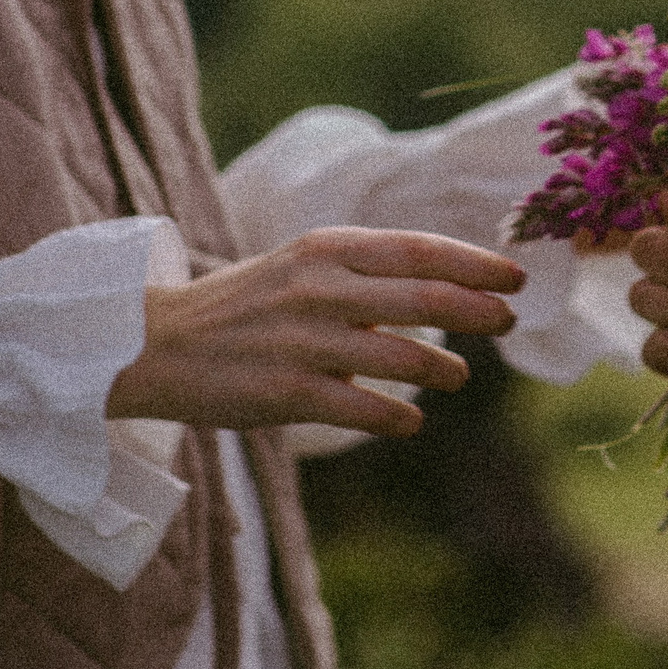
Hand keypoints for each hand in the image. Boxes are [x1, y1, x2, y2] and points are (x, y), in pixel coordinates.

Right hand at [106, 228, 525, 436]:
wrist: (151, 344)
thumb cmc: (243, 305)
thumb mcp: (302, 265)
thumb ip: (367, 270)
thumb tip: (451, 284)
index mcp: (326, 248)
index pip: (420, 249)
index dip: (476, 264)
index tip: (516, 278)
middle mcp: (320, 288)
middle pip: (425, 297)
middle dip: (478, 311)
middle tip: (507, 322)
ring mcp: (304, 341)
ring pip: (404, 355)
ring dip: (444, 369)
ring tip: (457, 376)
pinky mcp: (286, 393)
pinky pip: (365, 408)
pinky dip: (399, 417)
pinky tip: (411, 419)